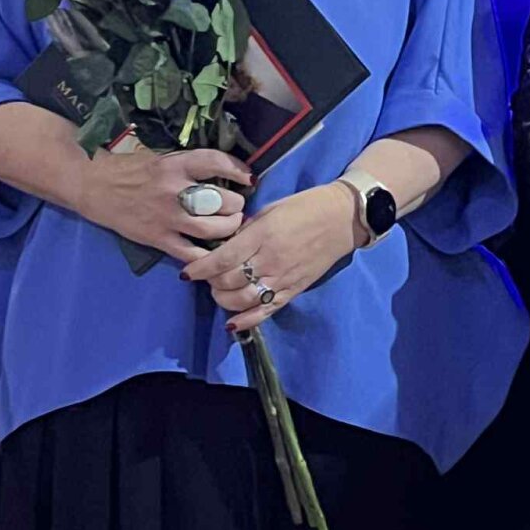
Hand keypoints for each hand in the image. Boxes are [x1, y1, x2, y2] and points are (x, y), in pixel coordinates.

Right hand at [77, 146, 250, 262]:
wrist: (93, 185)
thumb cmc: (130, 168)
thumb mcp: (162, 158)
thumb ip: (189, 166)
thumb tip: (223, 172)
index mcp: (176, 164)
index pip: (217, 162)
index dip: (238, 170)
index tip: (249, 177)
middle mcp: (174, 190)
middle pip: (221, 201)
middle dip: (237, 206)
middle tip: (238, 207)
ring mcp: (166, 217)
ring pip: (211, 229)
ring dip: (228, 230)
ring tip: (231, 227)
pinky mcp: (157, 238)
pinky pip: (189, 253)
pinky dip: (206, 256)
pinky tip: (213, 253)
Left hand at [180, 182, 365, 332]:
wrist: (342, 217)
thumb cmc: (305, 206)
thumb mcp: (271, 209)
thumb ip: (247, 230)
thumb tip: (226, 246)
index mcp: (264, 233)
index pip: (224, 258)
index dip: (201, 268)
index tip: (186, 272)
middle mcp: (271, 258)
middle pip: (230, 281)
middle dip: (211, 282)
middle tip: (206, 277)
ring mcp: (283, 277)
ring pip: (244, 300)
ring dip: (224, 300)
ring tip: (219, 292)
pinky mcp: (294, 290)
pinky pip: (266, 311)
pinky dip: (246, 321)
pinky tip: (232, 324)